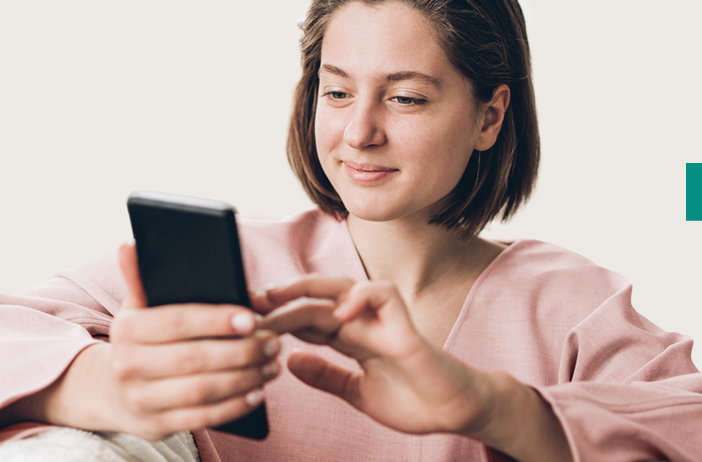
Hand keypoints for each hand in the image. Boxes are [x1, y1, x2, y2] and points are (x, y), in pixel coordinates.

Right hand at [101, 243, 281, 438]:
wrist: (110, 392)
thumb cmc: (139, 341)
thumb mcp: (135, 309)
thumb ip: (139, 279)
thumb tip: (130, 245)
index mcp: (127, 330)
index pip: (177, 322)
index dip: (216, 320)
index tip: (252, 318)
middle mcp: (128, 367)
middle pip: (195, 359)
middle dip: (241, 351)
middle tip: (274, 341)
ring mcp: (141, 400)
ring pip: (202, 391)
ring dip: (244, 378)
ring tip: (272, 364)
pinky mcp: (156, 426)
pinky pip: (202, 418)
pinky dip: (234, 406)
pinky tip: (257, 392)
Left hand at [260, 275, 491, 435]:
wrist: (456, 413)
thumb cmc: (414, 401)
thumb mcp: (357, 394)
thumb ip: (327, 377)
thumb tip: (290, 361)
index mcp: (351, 337)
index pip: (307, 317)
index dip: (277, 317)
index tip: (245, 322)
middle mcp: (364, 322)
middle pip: (317, 296)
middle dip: (282, 296)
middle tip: (247, 302)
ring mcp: (384, 321)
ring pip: (342, 287)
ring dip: (307, 289)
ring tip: (277, 298)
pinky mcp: (405, 327)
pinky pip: (383, 295)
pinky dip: (360, 297)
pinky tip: (336, 313)